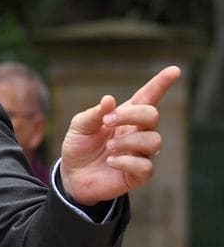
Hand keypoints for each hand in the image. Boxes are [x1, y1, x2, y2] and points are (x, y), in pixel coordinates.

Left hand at [59, 66, 179, 204]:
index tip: (174, 70)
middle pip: (152, 115)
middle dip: (131, 115)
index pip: (148, 97)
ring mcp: (140, 153)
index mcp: (126, 117)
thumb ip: (94, 114)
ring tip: (108, 148)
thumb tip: (109, 100)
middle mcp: (137, 132)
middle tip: (107, 122)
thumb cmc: (79, 147)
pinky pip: (145, 166)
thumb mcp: (79, 127)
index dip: (161, 84)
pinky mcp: (138, 174)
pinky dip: (126, 161)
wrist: (72, 176)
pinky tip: (111, 162)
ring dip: (127, 141)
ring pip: (153, 141)